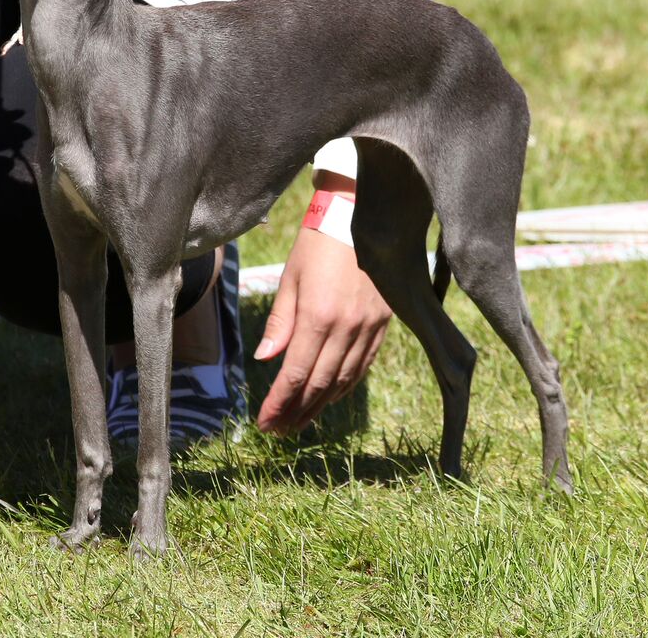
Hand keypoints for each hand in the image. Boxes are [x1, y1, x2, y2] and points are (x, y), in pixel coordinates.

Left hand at [255, 180, 392, 433]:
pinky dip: (344, 387)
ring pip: (343, 380)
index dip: (279, 403)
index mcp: (319, 316)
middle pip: (319, 384)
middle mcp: (347, 327)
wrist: (359, 216)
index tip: (264, 422)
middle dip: (296, 412)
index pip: (295, 374)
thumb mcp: (291, 278)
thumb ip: (281, 322)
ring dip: (320, 406)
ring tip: (299, 421)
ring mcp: (369, 327)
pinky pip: (363, 366)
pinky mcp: (383, 323)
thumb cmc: (317, 244)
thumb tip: (266, 360)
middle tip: (278, 430)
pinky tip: (329, 397)